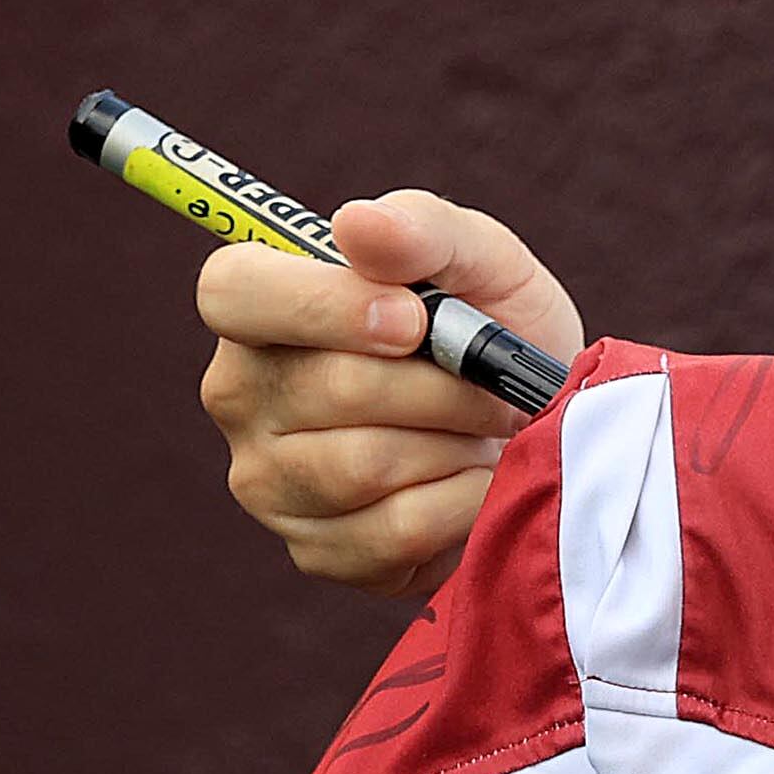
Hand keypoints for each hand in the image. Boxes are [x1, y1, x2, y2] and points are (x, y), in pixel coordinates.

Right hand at [196, 190, 585, 595]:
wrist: (540, 429)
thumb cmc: (494, 328)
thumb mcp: (480, 259)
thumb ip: (423, 229)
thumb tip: (356, 222)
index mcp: (260, 305)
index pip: (232, 292)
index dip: (323, 306)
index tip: (413, 320)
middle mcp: (241, 393)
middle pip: (326, 389)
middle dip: (440, 386)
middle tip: (495, 385)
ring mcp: (268, 481)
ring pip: (361, 465)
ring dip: (455, 443)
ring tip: (484, 429)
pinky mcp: (315, 551)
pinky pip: (393, 532)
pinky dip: (462, 502)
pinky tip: (476, 480)